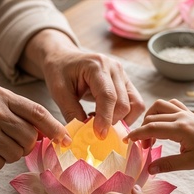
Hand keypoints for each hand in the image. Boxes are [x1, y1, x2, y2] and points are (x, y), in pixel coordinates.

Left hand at [20, 29, 144, 138]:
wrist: (64, 58)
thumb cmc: (59, 71)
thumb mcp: (59, 91)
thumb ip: (71, 112)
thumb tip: (84, 134)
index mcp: (97, 66)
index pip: (108, 96)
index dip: (105, 118)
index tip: (99, 135)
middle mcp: (114, 68)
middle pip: (123, 103)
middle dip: (111, 122)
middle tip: (95, 131)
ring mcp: (123, 75)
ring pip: (135, 105)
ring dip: (122, 120)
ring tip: (102, 123)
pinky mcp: (126, 83)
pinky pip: (134, 103)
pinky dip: (124, 116)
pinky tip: (106, 117)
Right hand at [125, 99, 193, 173]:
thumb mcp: (190, 163)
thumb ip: (168, 164)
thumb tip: (150, 169)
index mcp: (180, 129)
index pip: (151, 128)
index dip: (137, 134)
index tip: (127, 141)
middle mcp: (180, 116)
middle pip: (152, 117)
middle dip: (143, 131)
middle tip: (145, 147)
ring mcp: (184, 112)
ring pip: (159, 106)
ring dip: (150, 117)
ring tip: (151, 133)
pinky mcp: (188, 112)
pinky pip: (170, 104)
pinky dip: (161, 110)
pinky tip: (162, 122)